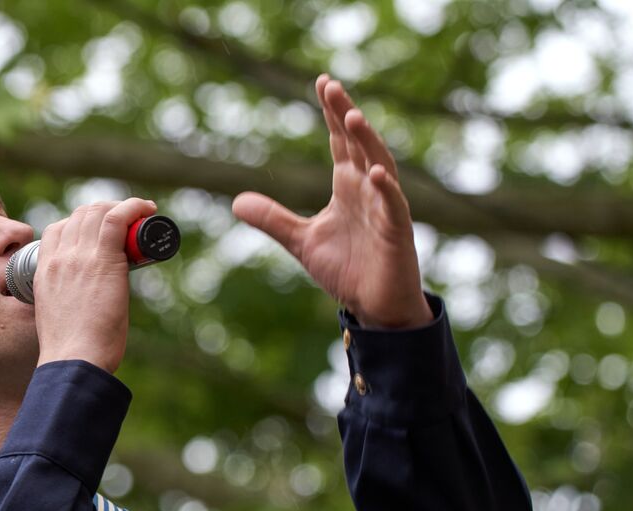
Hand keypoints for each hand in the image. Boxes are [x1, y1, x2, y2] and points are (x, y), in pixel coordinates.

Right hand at [33, 197, 157, 372]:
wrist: (74, 359)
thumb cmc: (70, 350)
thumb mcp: (55, 316)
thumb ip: (65, 301)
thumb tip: (84, 306)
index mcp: (43, 270)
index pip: (57, 229)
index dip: (80, 223)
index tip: (99, 230)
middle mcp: (59, 257)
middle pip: (80, 215)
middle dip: (105, 210)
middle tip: (127, 221)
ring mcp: (79, 257)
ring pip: (98, 212)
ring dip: (122, 207)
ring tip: (141, 214)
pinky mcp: (103, 261)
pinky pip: (117, 219)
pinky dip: (133, 207)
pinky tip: (146, 208)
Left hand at [232, 75, 432, 329]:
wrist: (373, 306)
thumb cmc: (346, 269)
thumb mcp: (301, 241)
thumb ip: (273, 219)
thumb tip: (235, 201)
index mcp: (347, 186)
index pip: (340, 141)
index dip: (332, 113)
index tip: (322, 83)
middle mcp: (367, 189)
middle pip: (358, 143)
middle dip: (345, 114)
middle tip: (331, 85)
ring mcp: (385, 208)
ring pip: (379, 165)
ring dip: (367, 141)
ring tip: (352, 116)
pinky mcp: (397, 231)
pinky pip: (393, 205)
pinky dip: (385, 189)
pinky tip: (374, 174)